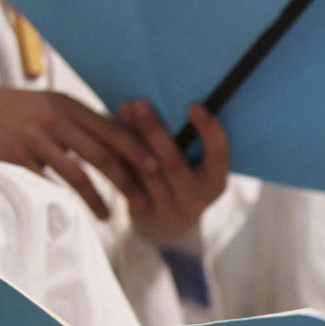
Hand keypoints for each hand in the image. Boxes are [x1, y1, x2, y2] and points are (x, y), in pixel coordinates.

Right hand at [0, 81, 153, 218]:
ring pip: (76, 175)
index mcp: (70, 106)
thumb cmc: (28, 110)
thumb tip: (135, 137)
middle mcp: (54, 120)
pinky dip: (64, 199)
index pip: (111, 130)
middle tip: (144, 202)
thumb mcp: (58, 106)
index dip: (136, 150)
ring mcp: (35, 140)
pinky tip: (76, 211)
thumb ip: (90, 122)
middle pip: (100, 155)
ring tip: (109, 217)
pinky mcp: (16, 157)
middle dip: (126, 181)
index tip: (158, 168)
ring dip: (97, 200)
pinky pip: (47, 183)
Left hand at [118, 101, 229, 246]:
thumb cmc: (182, 184)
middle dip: (154, 131)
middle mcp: (196, 199)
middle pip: (172, 163)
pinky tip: (106, 133)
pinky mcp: (143, 213)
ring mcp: (169, 209)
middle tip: (140, 103)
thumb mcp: (194, 168)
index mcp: (215, 183)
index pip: (218, 156)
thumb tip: (165, 97)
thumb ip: (184, 140)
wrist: (166, 228)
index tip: (195, 106)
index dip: (209, 132)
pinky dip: (116, 155)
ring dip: (130, 139)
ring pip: (145, 171)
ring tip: (122, 111)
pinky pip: (127, 180)